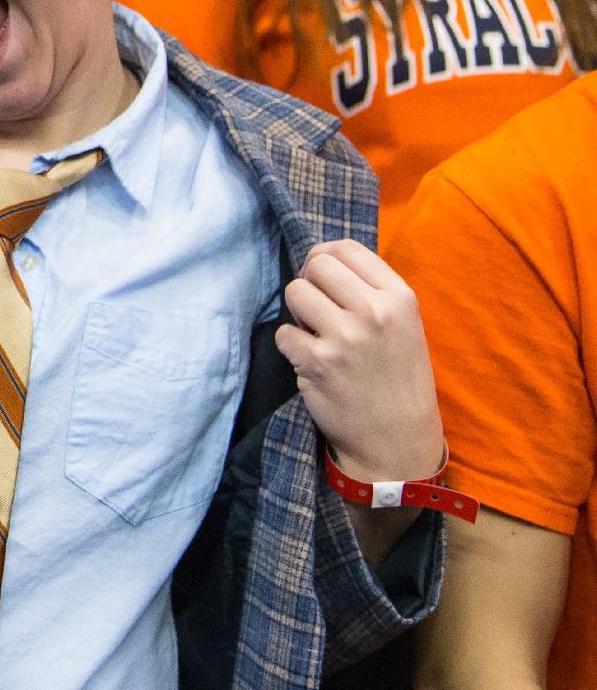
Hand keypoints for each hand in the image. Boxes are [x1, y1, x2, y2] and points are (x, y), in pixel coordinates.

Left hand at [275, 240, 443, 483]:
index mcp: (399, 298)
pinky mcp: (316, 363)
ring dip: (299, 313)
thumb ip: (370, 289)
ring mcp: (344, 338)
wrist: (398, 441)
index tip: (323, 276)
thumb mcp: (404, 324)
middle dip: (310, 284)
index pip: (347, 249)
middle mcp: (373, 313)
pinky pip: (284, 333)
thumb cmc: (398, 378)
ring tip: (317, 334)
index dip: (326, 257)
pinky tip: (312, 361)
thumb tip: (319, 257)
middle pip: (316, 266)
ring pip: (295, 293)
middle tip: (320, 309)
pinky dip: (292, 346)